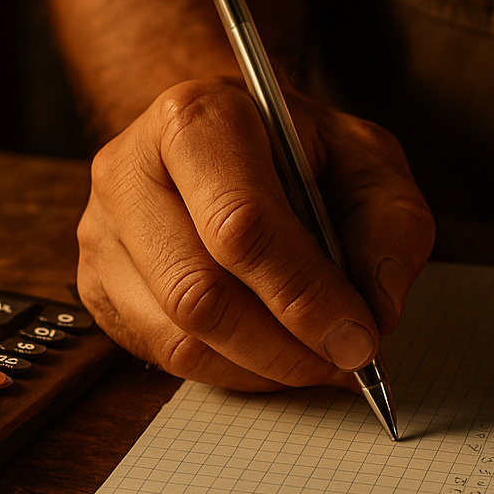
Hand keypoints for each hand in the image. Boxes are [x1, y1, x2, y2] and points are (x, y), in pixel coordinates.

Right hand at [77, 75, 433, 389]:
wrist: (237, 142)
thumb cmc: (305, 154)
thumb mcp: (371, 165)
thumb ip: (392, 227)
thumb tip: (378, 309)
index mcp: (197, 120)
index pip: (240, 225)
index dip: (304, 294)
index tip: (359, 337)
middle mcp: (129, 171)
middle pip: (200, 293)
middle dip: (288, 345)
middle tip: (348, 359)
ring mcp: (104, 232)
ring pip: (181, 336)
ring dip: (268, 367)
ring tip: (323, 359)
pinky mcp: (101, 285)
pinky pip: (168, 356)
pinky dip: (239, 372)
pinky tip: (280, 356)